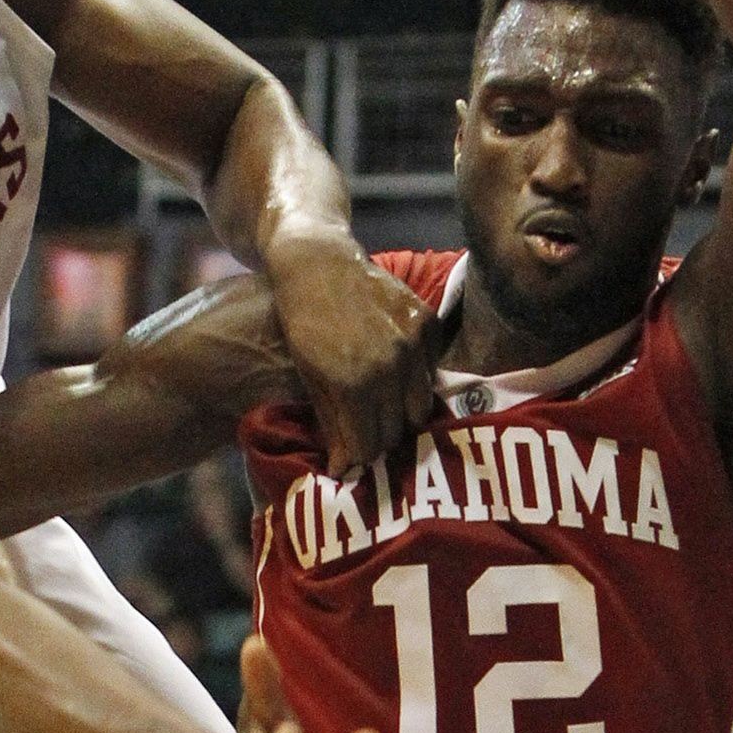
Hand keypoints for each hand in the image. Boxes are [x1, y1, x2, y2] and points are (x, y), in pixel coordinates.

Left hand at [265, 232, 439, 477]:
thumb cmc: (302, 322)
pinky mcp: (426, 322)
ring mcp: (412, 343)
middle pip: (396, 430)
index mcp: (353, 385)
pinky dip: (415, 378)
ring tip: (384, 407)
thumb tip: (344, 469)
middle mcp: (389, 367)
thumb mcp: (308, 376)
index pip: (369, 446)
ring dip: (402, 413)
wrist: (318, 263)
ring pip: (419, 406)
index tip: (352, 455)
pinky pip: (430, 370)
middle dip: (380, 438)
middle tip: (368, 432)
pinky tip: (396, 373)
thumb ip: (331, 423)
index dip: (358, 456)